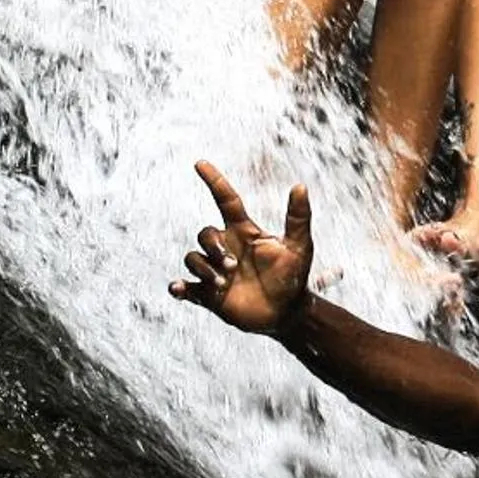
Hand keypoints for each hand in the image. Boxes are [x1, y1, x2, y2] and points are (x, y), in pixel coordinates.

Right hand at [169, 161, 312, 333]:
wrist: (286, 314)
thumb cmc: (294, 278)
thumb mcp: (300, 247)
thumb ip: (299, 218)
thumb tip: (300, 186)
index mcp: (244, 232)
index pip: (225, 199)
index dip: (214, 180)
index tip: (200, 163)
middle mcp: (226, 248)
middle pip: (204, 233)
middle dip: (213, 247)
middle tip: (234, 267)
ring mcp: (215, 271)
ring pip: (193, 258)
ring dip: (204, 269)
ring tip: (222, 283)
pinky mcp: (208, 295)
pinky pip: (186, 287)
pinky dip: (179, 287)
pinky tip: (178, 289)